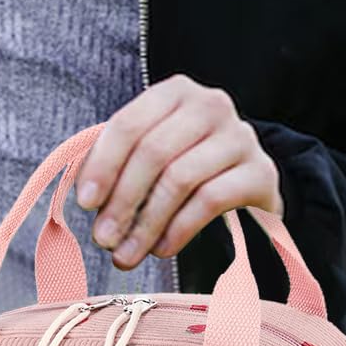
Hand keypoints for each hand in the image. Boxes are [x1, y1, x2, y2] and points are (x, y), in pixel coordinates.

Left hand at [75, 75, 281, 270]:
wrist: (247, 178)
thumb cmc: (187, 161)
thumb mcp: (152, 150)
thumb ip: (119, 162)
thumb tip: (87, 196)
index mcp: (176, 92)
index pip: (130, 124)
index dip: (103, 165)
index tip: (85, 203)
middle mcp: (211, 105)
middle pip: (154, 152)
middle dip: (122, 200)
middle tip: (103, 238)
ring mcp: (240, 137)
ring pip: (180, 178)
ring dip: (147, 223)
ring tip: (127, 253)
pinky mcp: (261, 172)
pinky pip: (210, 201)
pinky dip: (179, 229)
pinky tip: (161, 248)